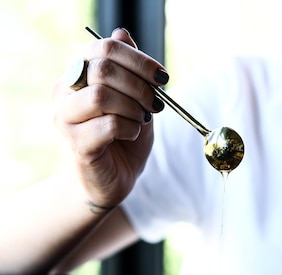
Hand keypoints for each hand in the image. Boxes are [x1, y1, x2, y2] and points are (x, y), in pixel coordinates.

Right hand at [53, 28, 168, 208]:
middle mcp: (64, 92)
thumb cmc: (123, 138)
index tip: (162, 77)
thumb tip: (122, 33)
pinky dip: (129, 128)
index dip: (138, 60)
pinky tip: (132, 135)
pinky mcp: (76, 144)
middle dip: (139, 86)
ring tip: (141, 120)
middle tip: (156, 103)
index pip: (104, 48)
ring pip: (102, 96)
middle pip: (103, 69)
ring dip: (133, 108)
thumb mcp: (133, 99)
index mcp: (77, 74)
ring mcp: (65, 118)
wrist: (115, 180)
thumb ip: (128, 69)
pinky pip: (108, 125)